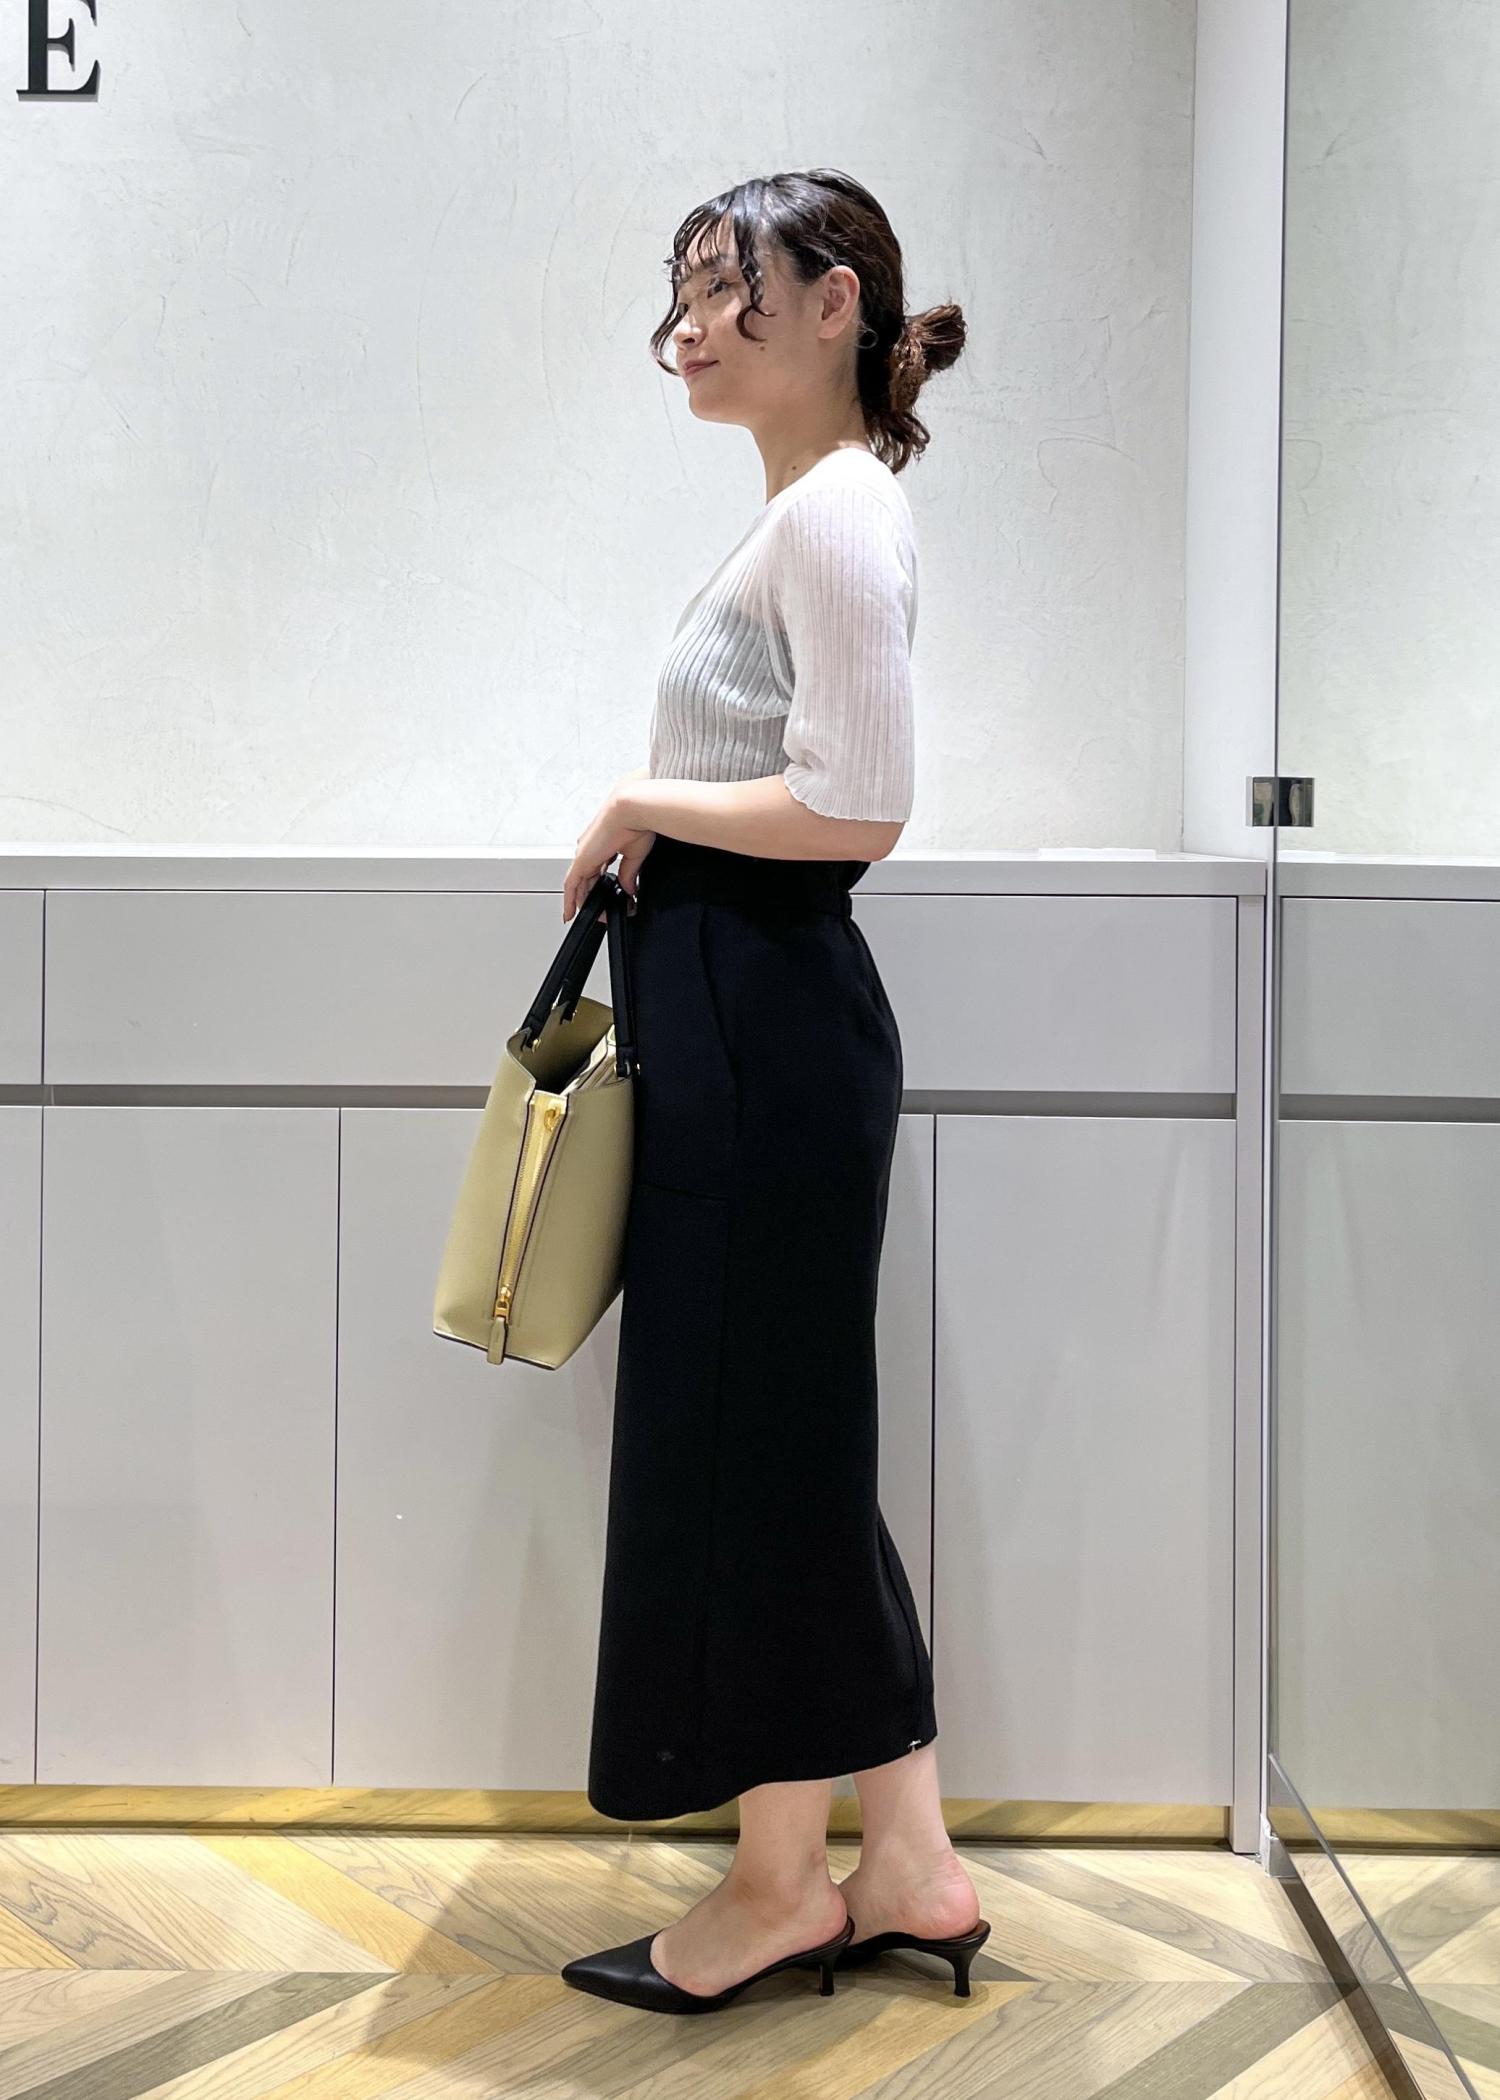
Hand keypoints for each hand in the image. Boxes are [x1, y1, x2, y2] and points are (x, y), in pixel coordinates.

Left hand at [562, 777, 656, 923]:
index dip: (601, 885)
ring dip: (584, 902)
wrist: (633, 809)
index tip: (608, 897)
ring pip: (579, 884)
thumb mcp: (635, 854)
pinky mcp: (582, 860)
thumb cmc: (638, 821)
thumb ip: (629, 873)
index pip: (599, 869)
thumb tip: (629, 889)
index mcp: (604, 843)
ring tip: (592, 917)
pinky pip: (571, 886)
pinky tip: (569, 914)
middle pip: (587, 879)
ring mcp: (584, 854)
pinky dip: (569, 901)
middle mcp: (591, 848)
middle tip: (602, 914)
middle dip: (593, 898)